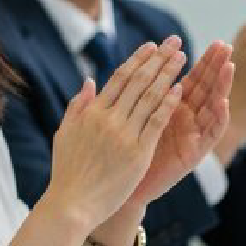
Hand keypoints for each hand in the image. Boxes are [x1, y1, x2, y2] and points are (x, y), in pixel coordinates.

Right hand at [43, 37, 184, 231]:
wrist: (72, 203)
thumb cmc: (67, 171)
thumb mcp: (64, 132)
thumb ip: (78, 105)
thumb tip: (89, 81)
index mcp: (91, 112)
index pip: (119, 78)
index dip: (137, 59)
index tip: (151, 46)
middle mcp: (108, 118)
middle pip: (138, 81)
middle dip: (158, 59)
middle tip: (174, 42)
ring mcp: (124, 135)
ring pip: (150, 97)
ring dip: (167, 74)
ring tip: (182, 58)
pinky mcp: (138, 153)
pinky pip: (156, 122)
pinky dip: (168, 103)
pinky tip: (179, 89)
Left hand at [125, 41, 232, 207]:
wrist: (124, 187)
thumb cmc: (125, 151)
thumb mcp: (130, 116)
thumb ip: (134, 92)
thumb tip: (132, 64)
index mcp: (170, 106)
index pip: (187, 77)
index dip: (194, 59)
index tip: (204, 40)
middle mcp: (185, 118)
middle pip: (204, 87)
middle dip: (214, 65)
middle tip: (224, 44)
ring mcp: (192, 135)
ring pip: (212, 106)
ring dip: (222, 86)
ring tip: (229, 66)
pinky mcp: (195, 153)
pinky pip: (211, 134)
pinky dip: (218, 118)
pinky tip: (223, 102)